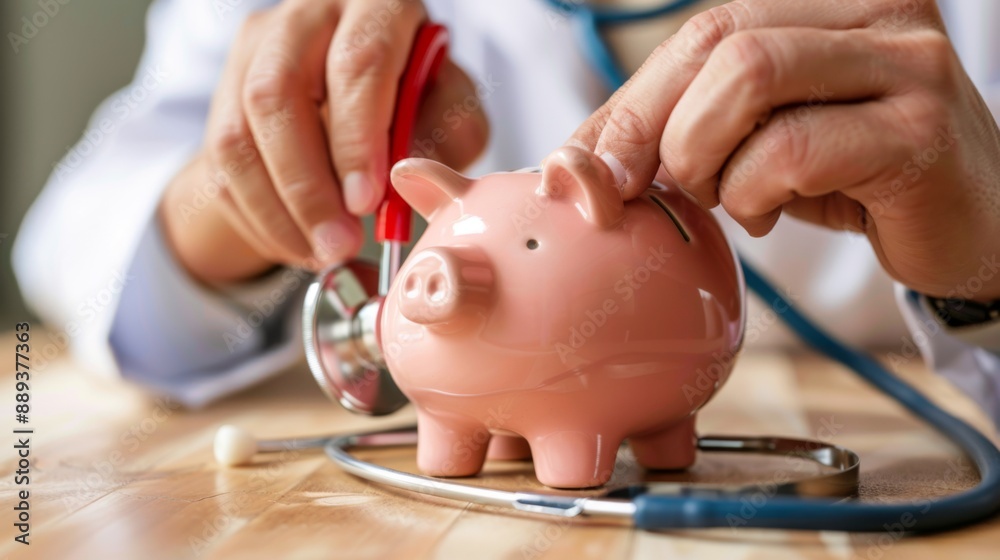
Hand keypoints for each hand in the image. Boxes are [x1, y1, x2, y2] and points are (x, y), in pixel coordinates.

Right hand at [160, 0, 487, 283]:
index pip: (358, 62)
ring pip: (239, 136)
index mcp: (376, 5)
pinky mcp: (227, 91)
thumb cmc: (421, 101)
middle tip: (340, 244)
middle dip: (307, 187)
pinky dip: (261, 219)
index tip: (367, 203)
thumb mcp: (451, 112)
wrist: (367, 99)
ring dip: (279, 212)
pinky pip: (223, 166)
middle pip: (278, 95)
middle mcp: (308, 16)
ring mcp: (259, 51)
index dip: (357, 139)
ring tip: (323, 254)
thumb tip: (408, 175)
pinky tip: (299, 245)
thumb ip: (446, 134)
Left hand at [569, 0, 999, 300]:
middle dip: (654, 128)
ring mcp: (904, 62)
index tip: (588, 167)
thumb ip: (674, 130)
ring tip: (726, 196)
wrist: (965, 230)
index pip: (700, 30)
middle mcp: (873, 8)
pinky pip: (791, 148)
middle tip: (652, 189)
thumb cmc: (849, 179)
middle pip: (717, 40)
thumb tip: (567, 164)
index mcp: (827, 0)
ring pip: (748, 76)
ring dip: (706, 156)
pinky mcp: (918, 130)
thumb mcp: (752, 140)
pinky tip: (765, 213)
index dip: (630, 102)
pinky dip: (753, 192)